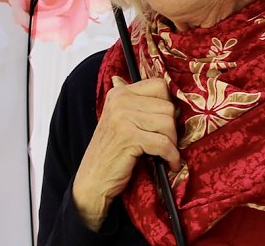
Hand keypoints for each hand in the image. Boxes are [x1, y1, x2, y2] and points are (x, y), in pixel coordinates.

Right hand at [72, 77, 179, 229]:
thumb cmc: (110, 152)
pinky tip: (170, 164)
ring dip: (172, 143)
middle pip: (167, 106)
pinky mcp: (130, 137)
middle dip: (172, 128)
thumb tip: (137, 84)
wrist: (92, 180)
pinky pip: (164, 143)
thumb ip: (131, 101)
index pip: (159, 85)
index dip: (168, 104)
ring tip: (166, 154)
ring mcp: (124, 117)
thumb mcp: (118, 120)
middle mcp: (120, 100)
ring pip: (168, 123)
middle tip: (167, 142)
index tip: (166, 122)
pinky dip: (171, 156)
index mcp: (119, 93)